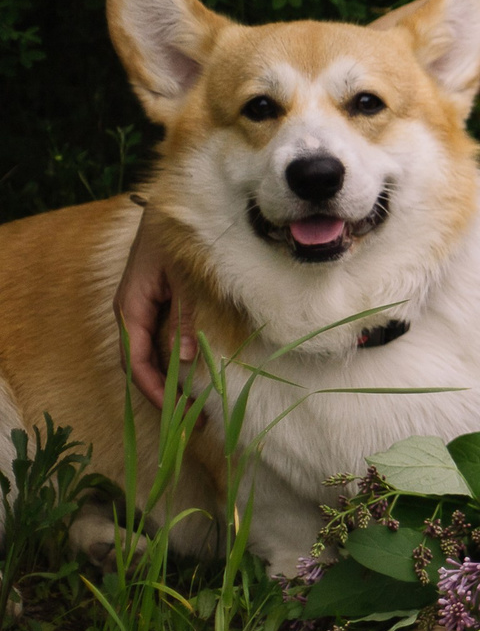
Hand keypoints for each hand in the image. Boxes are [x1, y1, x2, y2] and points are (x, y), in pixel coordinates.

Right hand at [113, 218, 191, 407]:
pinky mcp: (156, 306)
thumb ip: (186, 316)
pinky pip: (159, 341)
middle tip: (193, 420)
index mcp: (131, 307)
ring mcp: (143, 310)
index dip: (153, 387)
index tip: (173, 410)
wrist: (173, 210)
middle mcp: (132, 313)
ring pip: (151, 354)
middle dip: (163, 392)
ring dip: (170, 380)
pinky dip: (173, 361)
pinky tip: (192, 376)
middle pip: (141, 363)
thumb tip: (184, 358)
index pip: (137, 358)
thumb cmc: (177, 240)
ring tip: (197, 407)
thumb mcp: (186, 279)